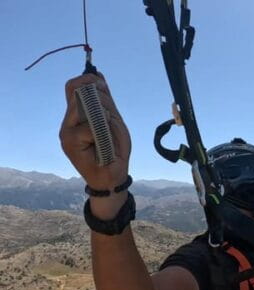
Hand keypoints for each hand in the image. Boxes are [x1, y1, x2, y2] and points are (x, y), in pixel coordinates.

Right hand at [60, 73, 131, 218]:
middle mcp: (68, 122)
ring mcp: (66, 131)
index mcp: (78, 115)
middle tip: (109, 107)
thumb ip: (106, 102)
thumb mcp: (114, 121)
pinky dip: (101, 132)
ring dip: (102, 114)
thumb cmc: (114, 150)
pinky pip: (88, 128)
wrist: (112, 176)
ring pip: (82, 107)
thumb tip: (98, 76)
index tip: (100, 80)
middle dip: (96, 93)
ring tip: (109, 130)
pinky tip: (103, 144)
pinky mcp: (68, 142)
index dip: (85, 79)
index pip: (72, 88)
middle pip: (74, 92)